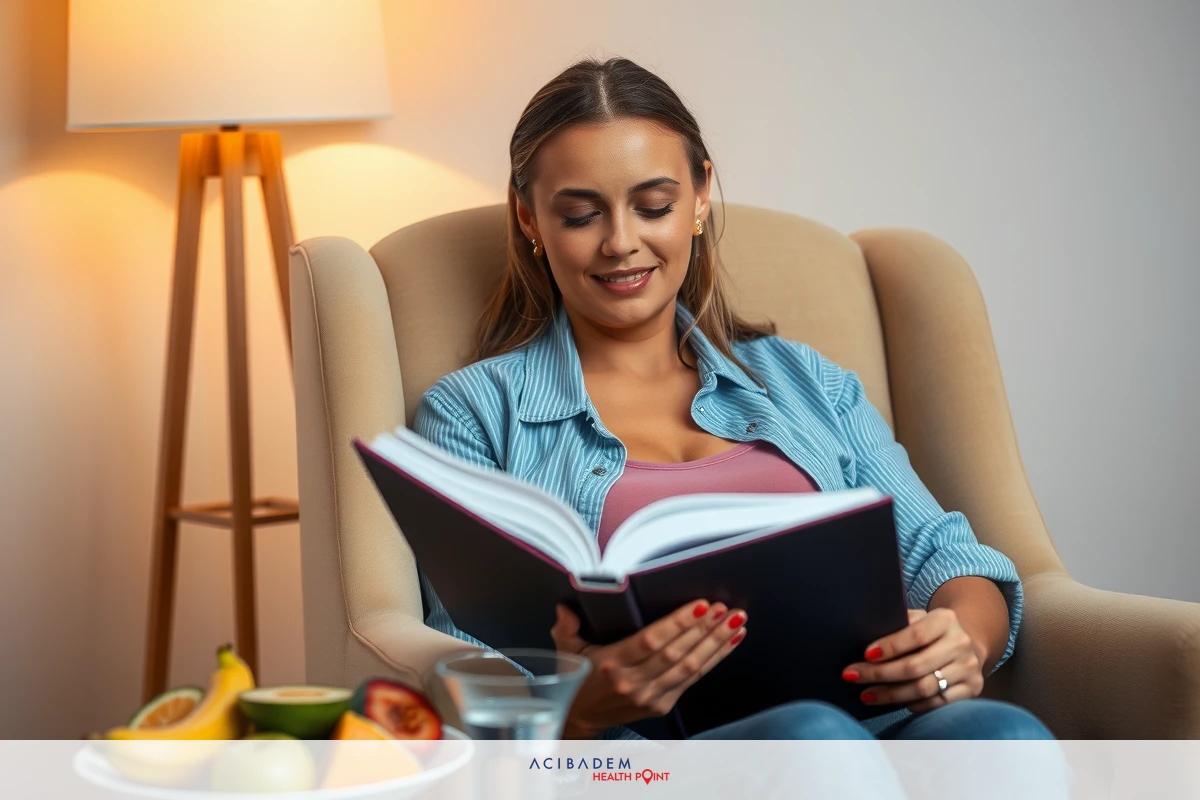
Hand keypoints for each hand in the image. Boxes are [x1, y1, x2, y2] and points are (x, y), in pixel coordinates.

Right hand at [550, 599, 746, 737]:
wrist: (579, 719)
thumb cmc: (576, 677)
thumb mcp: (566, 650)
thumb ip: (566, 626)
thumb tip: (565, 606)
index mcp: (612, 664)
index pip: (651, 641)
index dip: (678, 623)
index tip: (700, 605)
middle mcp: (633, 683)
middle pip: (677, 654)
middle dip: (705, 629)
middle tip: (725, 608)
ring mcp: (651, 697)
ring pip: (690, 668)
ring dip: (716, 643)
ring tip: (735, 622)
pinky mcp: (662, 705)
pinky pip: (693, 680)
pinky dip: (715, 659)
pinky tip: (730, 642)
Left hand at [841, 608, 984, 713]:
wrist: (968, 645)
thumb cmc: (931, 632)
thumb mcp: (919, 619)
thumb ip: (899, 624)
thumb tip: (866, 638)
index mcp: (946, 619)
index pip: (915, 635)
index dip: (889, 647)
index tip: (865, 655)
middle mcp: (961, 643)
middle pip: (915, 666)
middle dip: (880, 674)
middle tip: (853, 676)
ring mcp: (969, 668)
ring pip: (924, 688)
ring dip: (891, 694)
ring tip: (867, 694)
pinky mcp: (973, 689)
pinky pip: (936, 702)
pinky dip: (912, 704)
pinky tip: (894, 702)